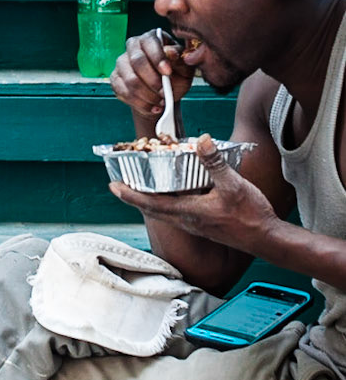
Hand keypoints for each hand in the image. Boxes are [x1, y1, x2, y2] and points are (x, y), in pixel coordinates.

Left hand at [109, 136, 280, 255]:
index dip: (130, 194)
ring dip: (148, 200)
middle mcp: (186, 221)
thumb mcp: (233, 185)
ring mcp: (194, 225)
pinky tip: (171, 195)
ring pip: (163, 213)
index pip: (150, 203)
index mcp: (188, 212)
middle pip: (151, 209)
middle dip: (133, 196)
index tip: (113, 186)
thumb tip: (201, 140)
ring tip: (139, 187)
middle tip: (117, 185)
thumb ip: (215, 163)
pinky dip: (165, 203)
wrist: (267, 239)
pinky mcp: (203, 226)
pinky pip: (175, 213)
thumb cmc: (250, 215)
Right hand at [111, 27, 196, 135]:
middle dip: (152, 80)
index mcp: (151, 38)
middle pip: (137, 61)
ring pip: (130, 79)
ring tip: (160, 102)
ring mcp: (121, 62)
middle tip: (165, 93)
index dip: (158, 57)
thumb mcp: (185, 67)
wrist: (164, 93)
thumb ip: (179, 59)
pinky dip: (140, 103)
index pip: (150, 42)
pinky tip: (152, 107)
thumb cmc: (176, 75)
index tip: (168, 72)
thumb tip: (170, 52)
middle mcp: (133, 46)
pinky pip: (123, 92)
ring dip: (147, 94)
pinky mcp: (115, 79)